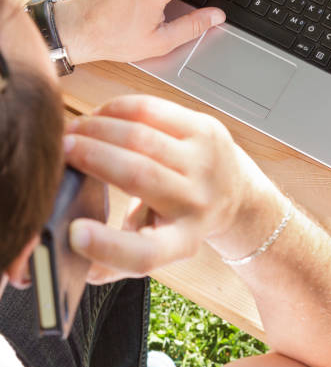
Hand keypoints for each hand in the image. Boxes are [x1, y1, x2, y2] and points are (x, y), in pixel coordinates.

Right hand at [64, 95, 270, 280]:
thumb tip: (69, 255)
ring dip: (98, 128)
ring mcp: (204, 162)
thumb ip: (116, 256)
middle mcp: (196, 202)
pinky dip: (117, 109)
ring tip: (75, 131)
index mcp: (180, 241)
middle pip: (137, 175)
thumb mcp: (155, 245)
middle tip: (60, 151)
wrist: (233, 193)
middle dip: (90, 157)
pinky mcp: (205, 129)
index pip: (145, 253)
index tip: (73, 232)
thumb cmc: (179, 219)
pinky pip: (151, 111)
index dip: (107, 246)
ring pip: (140, 137)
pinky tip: (100, 115)